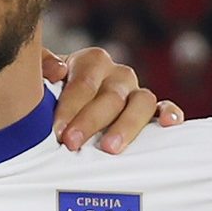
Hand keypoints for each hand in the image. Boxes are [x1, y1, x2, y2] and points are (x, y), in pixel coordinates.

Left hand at [46, 45, 184, 147]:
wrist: (68, 109)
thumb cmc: (52, 96)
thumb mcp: (41, 79)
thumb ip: (42, 67)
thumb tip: (57, 70)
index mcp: (91, 62)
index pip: (83, 82)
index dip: (70, 106)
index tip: (57, 130)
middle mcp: (117, 75)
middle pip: (110, 95)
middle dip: (90, 121)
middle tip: (72, 143)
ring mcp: (136, 93)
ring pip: (142, 102)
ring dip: (126, 125)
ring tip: (110, 148)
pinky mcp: (153, 111)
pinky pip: (165, 108)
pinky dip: (170, 113)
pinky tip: (169, 124)